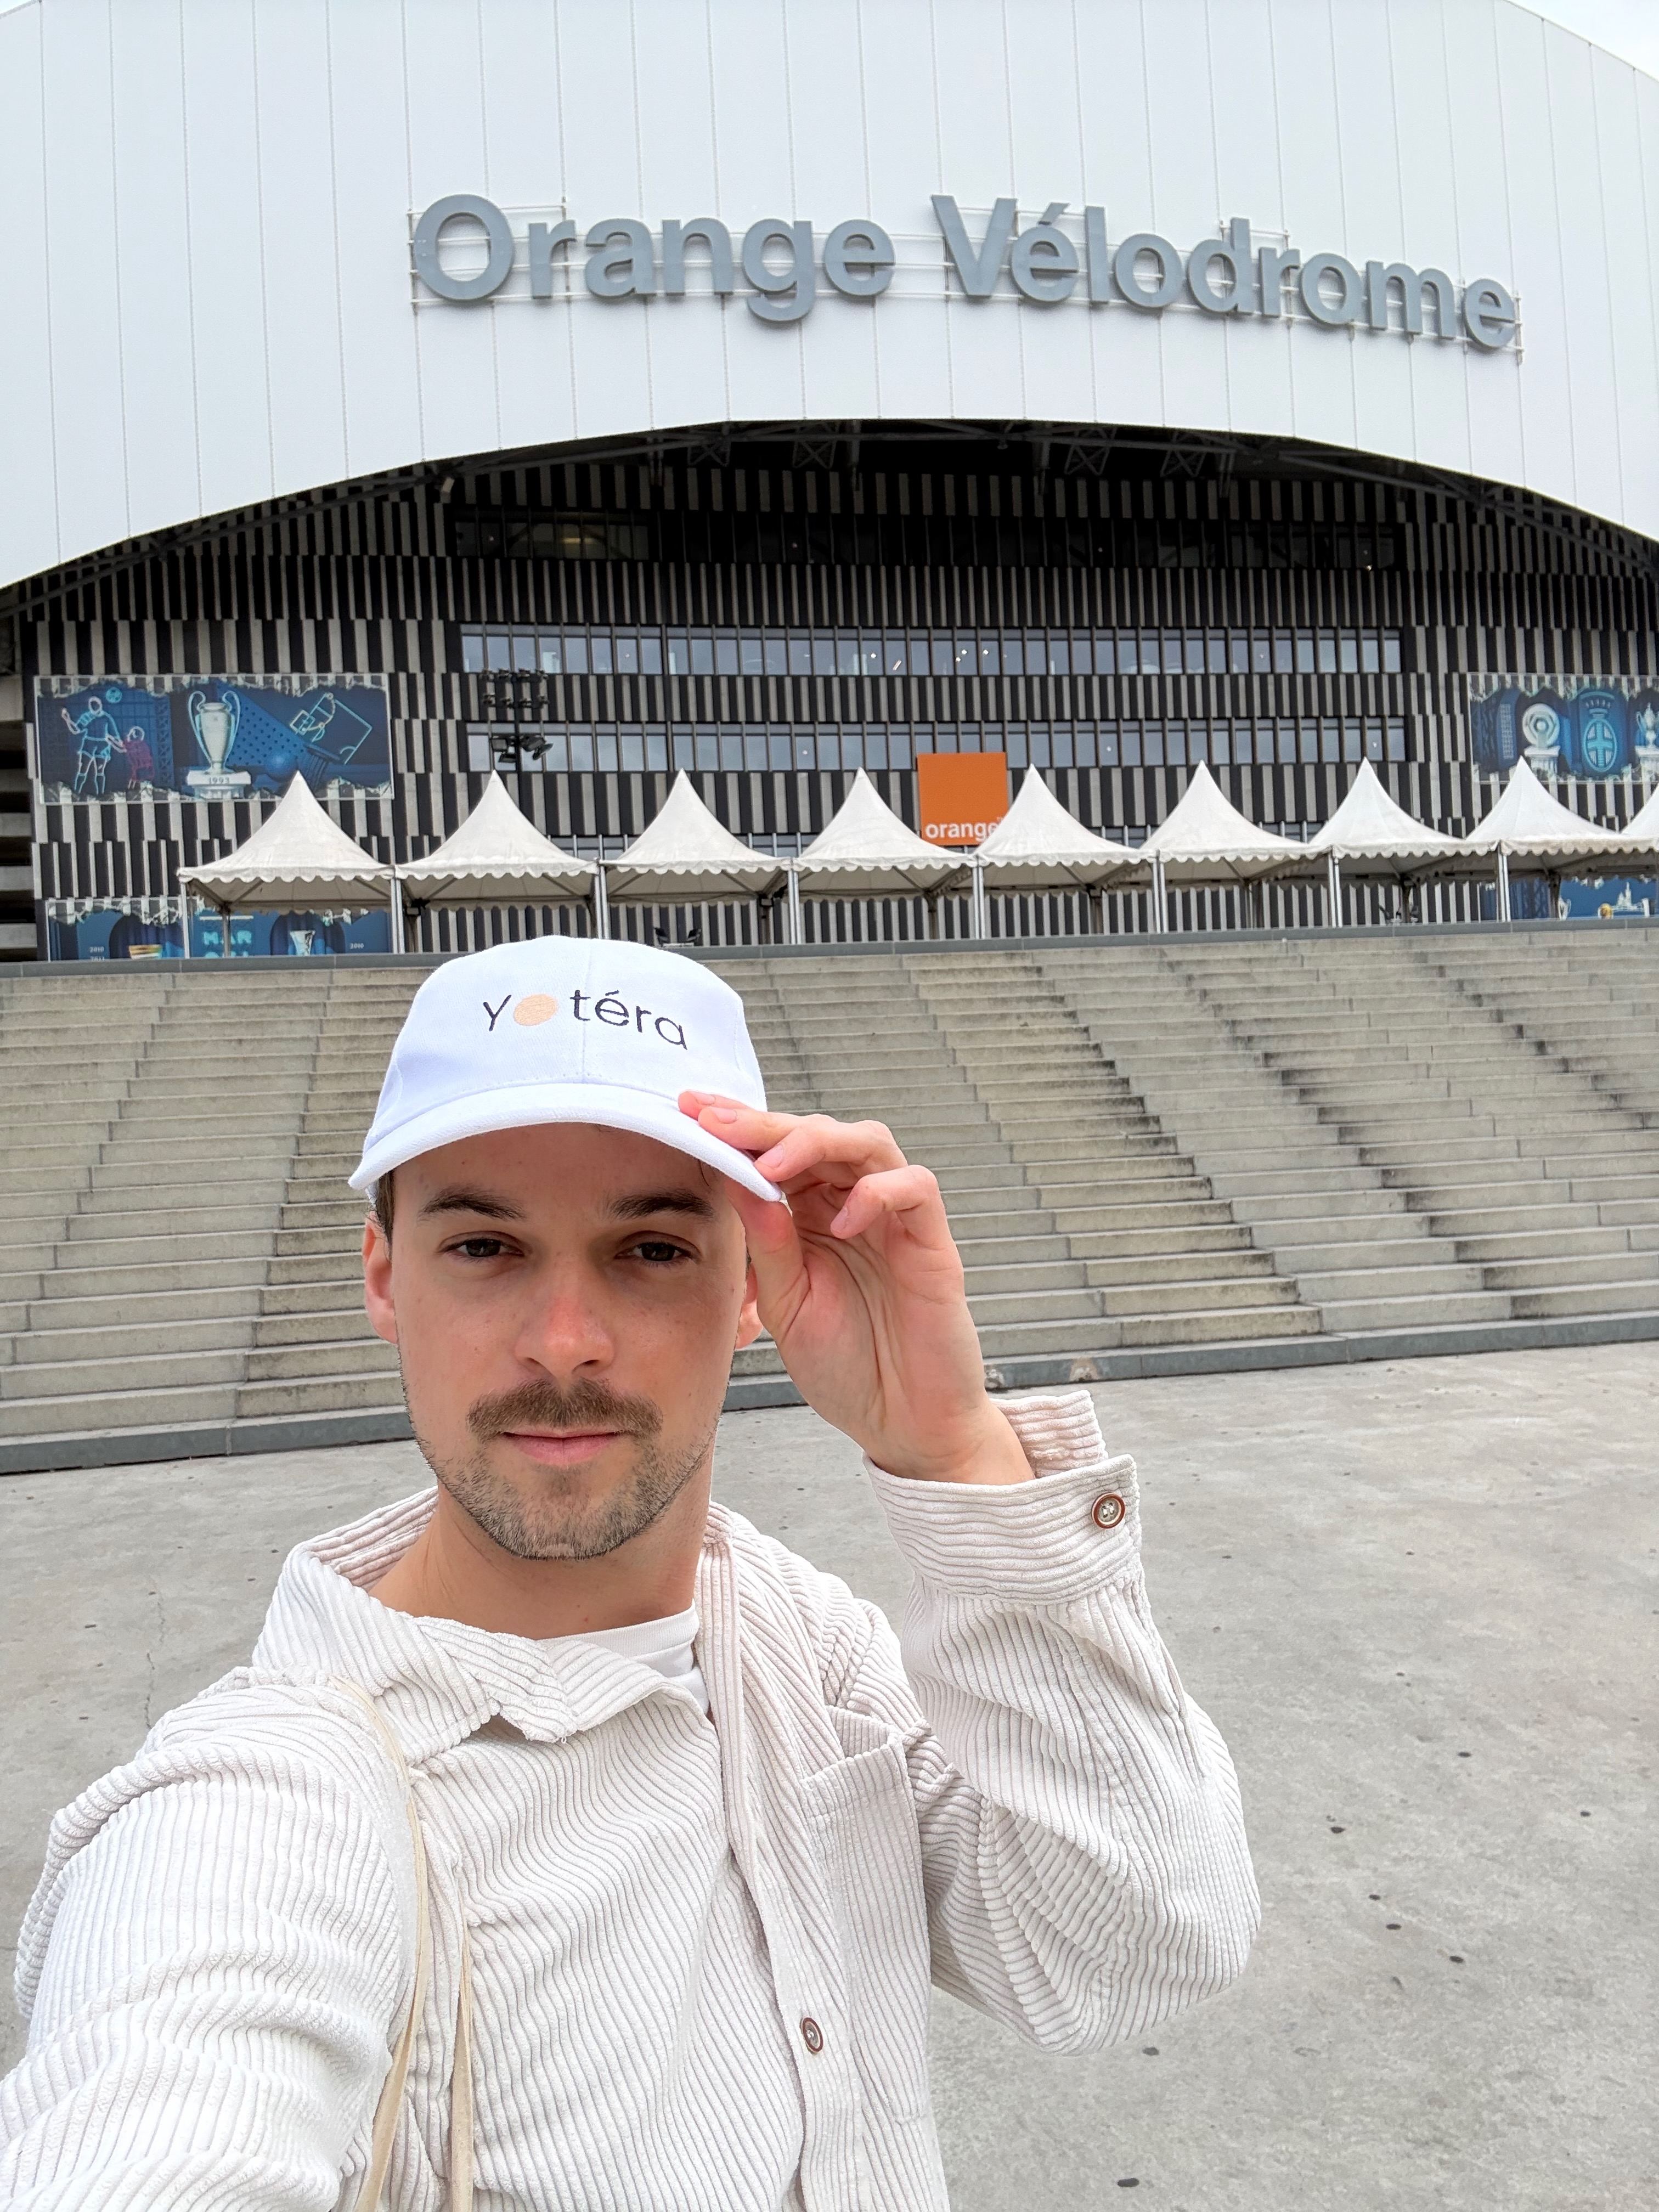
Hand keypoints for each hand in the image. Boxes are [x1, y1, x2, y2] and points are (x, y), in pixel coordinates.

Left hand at [681, 1095, 1030, 1486]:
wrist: (901, 1423)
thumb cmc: (846, 1364)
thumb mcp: (784, 1303)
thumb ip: (766, 1243)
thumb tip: (735, 1180)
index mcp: (811, 1215)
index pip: (776, 1152)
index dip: (737, 1128)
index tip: (688, 1111)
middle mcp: (853, 1204)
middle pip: (818, 1133)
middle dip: (764, 1124)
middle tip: (717, 1121)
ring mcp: (894, 1220)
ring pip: (867, 1142)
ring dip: (816, 1143)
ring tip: (771, 1166)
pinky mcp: (932, 1242)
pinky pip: (916, 1188)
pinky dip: (879, 1192)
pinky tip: (844, 1221)